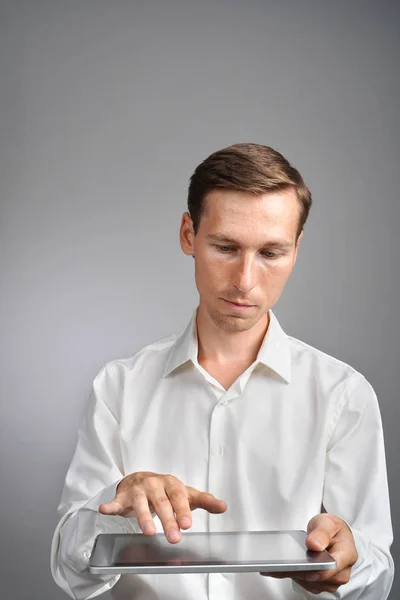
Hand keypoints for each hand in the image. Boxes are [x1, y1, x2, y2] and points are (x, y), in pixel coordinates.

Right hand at [99, 471, 226, 543]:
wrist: (140, 479)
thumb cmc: (166, 490)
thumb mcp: (185, 493)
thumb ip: (204, 501)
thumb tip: (223, 507)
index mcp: (171, 484)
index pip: (179, 496)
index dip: (182, 510)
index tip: (187, 523)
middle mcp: (155, 484)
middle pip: (162, 503)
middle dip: (168, 520)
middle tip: (174, 537)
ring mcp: (138, 490)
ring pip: (141, 504)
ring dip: (144, 517)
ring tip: (149, 531)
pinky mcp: (123, 497)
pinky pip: (116, 502)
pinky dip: (111, 506)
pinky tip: (106, 510)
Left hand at [261, 514, 357, 593]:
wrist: (333, 535)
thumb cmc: (332, 529)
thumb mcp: (328, 522)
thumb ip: (322, 532)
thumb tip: (314, 544)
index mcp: (347, 555)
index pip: (331, 567)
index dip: (313, 568)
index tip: (296, 564)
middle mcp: (341, 573)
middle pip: (317, 577)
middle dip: (298, 570)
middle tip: (277, 563)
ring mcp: (330, 581)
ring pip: (308, 582)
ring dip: (293, 573)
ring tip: (275, 564)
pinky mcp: (319, 584)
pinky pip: (304, 583)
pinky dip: (292, 575)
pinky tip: (279, 568)